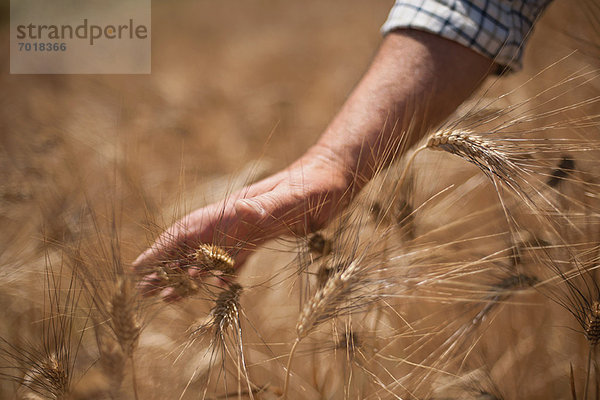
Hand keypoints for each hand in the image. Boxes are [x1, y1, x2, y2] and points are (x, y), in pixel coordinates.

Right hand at [132, 146, 352, 300]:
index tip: (138, 268)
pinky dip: (219, 276)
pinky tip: (214, 288)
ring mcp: (246, 230)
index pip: (188, 231)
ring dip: (187, 275)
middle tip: (143, 292)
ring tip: (166, 297)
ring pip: (208, 256)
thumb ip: (267, 205)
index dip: (162, 249)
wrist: (334, 178)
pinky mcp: (262, 238)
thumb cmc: (315, 186)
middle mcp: (233, 220)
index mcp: (232, 211)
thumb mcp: (292, 197)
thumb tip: (239, 210)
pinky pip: (233, 260)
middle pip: (191, 246)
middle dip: (166, 268)